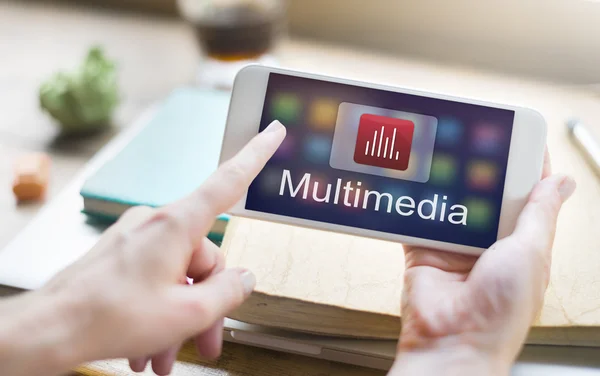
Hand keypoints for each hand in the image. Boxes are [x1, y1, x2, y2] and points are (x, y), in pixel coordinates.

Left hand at [39, 120, 285, 374]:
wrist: (49, 330)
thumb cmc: (108, 317)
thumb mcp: (186, 313)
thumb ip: (228, 292)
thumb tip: (244, 278)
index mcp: (177, 226)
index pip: (228, 182)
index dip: (255, 156)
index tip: (272, 132)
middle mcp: (157, 224)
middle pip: (205, 257)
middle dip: (207, 305)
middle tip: (207, 341)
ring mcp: (137, 238)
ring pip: (179, 275)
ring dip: (180, 317)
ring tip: (167, 355)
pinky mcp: (123, 255)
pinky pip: (156, 278)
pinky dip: (159, 311)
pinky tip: (151, 347)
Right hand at [391, 149, 575, 374]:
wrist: (452, 342)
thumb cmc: (500, 313)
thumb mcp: (530, 254)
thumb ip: (538, 214)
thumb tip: (561, 181)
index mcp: (522, 245)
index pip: (526, 196)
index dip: (524, 166)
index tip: (517, 136)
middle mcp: (489, 244)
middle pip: (486, 194)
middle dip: (481, 168)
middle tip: (474, 135)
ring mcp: (455, 247)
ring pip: (453, 204)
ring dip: (449, 183)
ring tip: (443, 151)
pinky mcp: (424, 250)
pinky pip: (418, 220)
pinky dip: (415, 203)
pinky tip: (414, 182)